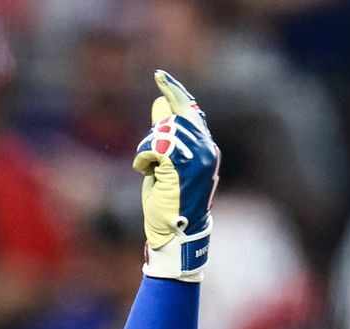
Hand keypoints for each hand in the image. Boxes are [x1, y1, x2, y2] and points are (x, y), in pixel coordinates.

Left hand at [132, 70, 219, 281]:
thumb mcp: (163, 165)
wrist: (174, 233)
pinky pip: (155, 147)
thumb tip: (159, 104)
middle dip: (153, 137)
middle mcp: (205, 149)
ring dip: (147, 151)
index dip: (174, 92)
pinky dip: (143, 159)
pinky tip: (146, 173)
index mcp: (205, 148)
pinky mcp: (182, 166)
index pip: (189, 111)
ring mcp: (196, 157)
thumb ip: (164, 135)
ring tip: (150, 171)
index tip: (159, 76)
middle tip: (149, 162)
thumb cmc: (168, 202)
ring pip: (162, 132)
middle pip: (172, 119)